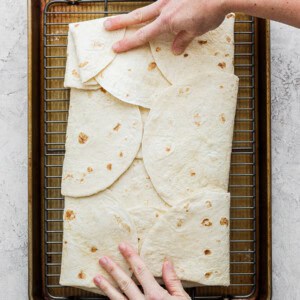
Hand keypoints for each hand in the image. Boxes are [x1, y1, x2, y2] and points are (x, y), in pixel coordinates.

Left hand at [93, 243, 190, 299]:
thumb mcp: (181, 299)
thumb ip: (173, 281)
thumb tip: (166, 263)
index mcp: (155, 295)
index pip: (141, 271)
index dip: (131, 257)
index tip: (123, 246)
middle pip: (125, 283)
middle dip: (113, 270)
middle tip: (103, 259)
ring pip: (117, 297)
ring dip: (106, 287)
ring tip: (96, 277)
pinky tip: (105, 296)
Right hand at [104, 0, 228, 54]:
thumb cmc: (210, 12)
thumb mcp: (196, 30)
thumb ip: (183, 39)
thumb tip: (174, 50)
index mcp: (167, 21)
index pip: (143, 34)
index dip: (128, 42)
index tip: (115, 47)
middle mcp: (164, 8)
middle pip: (137, 16)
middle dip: (120, 22)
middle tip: (106, 25)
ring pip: (148, 8)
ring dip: (136, 14)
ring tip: (125, 19)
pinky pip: (163, 3)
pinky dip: (157, 9)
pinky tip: (158, 11)